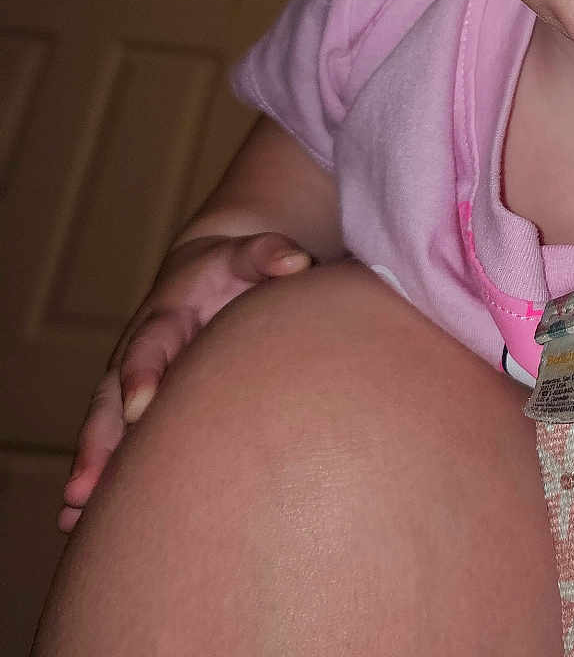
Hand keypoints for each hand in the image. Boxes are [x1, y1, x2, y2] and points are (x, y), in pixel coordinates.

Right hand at [59, 231, 311, 531]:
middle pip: (110, 398)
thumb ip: (269, 255)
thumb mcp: (248, 255)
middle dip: (99, 442)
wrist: (207, 272)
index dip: (143, 374)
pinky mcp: (139, 405)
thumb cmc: (235, 270)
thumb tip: (296, 262)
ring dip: (91, 469)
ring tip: (74, 514)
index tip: (140, 406)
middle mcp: (138, 353)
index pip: (150, 346)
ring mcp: (133, 381)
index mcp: (165, 317)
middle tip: (86, 487)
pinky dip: (98, 477)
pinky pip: (114, 442)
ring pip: (104, 428)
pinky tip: (79, 520)